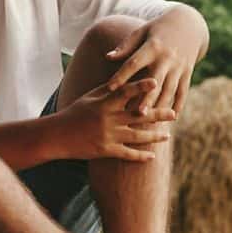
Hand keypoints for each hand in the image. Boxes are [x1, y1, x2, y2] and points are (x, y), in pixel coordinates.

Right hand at [53, 78, 174, 161]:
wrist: (57, 135)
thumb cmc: (74, 113)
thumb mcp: (89, 97)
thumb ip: (108, 88)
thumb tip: (124, 76)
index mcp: (105, 102)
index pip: (126, 92)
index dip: (141, 86)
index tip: (156, 82)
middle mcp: (108, 118)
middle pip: (138, 115)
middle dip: (158, 114)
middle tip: (174, 113)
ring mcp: (108, 135)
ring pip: (137, 135)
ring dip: (154, 136)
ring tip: (168, 136)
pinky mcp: (106, 150)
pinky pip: (127, 154)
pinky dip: (140, 156)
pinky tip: (152, 156)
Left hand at [104, 7, 207, 115]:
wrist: (188, 24)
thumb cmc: (157, 29)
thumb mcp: (142, 32)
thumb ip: (126, 46)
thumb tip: (108, 57)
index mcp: (152, 47)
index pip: (134, 62)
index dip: (122, 75)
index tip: (110, 87)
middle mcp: (166, 58)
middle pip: (155, 80)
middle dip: (146, 97)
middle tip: (137, 113)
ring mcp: (179, 66)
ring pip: (170, 89)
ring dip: (161, 105)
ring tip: (152, 121)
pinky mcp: (188, 72)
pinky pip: (183, 90)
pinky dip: (179, 104)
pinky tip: (173, 117)